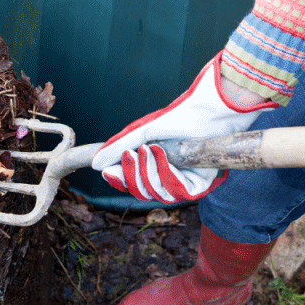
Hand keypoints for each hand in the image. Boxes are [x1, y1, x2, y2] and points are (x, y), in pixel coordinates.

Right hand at [91, 53, 277, 201]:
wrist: (208, 111)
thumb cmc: (179, 117)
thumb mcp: (143, 132)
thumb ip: (119, 147)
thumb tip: (95, 163)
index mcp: (154, 166)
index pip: (132, 183)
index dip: (119, 180)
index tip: (107, 171)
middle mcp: (168, 177)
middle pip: (141, 192)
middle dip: (133, 174)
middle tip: (133, 153)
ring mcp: (183, 182)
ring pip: (157, 194)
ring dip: (149, 171)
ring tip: (150, 149)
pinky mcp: (199, 185)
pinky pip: (177, 192)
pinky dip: (166, 173)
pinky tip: (163, 154)